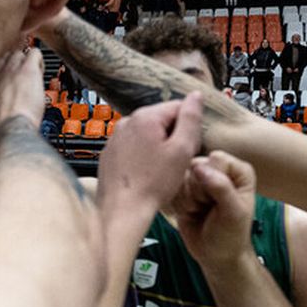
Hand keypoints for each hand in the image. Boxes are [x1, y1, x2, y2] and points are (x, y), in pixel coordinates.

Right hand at [0, 47, 46, 126]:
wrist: (12, 126)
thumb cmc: (5, 124)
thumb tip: (6, 99)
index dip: (8, 71)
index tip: (14, 81)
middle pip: (8, 57)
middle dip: (18, 65)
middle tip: (26, 80)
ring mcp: (12, 69)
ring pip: (20, 53)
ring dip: (28, 63)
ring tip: (34, 78)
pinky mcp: (28, 69)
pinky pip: (35, 52)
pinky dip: (40, 60)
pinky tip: (41, 73)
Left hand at [98, 93, 203, 219]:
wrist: (122, 210)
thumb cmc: (154, 183)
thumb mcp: (182, 150)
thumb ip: (191, 119)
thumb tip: (196, 95)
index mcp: (145, 116)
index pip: (178, 107)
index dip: (189, 127)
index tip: (188, 148)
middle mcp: (126, 122)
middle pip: (161, 120)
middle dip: (173, 137)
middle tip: (175, 162)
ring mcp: (115, 137)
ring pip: (147, 134)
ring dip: (158, 147)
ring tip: (160, 171)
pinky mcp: (109, 153)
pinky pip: (133, 148)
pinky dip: (142, 157)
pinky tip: (146, 175)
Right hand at [171, 150, 256, 269]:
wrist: (216, 257)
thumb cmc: (231, 236)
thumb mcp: (233, 212)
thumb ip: (220, 187)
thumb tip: (199, 167)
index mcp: (237, 171)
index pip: (216, 159)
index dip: (212, 179)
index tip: (218, 201)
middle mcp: (218, 171)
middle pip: (195, 165)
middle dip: (197, 190)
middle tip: (208, 208)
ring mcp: (199, 180)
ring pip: (181, 176)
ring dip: (187, 199)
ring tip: (200, 211)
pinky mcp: (184, 191)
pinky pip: (171, 187)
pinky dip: (178, 204)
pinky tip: (190, 213)